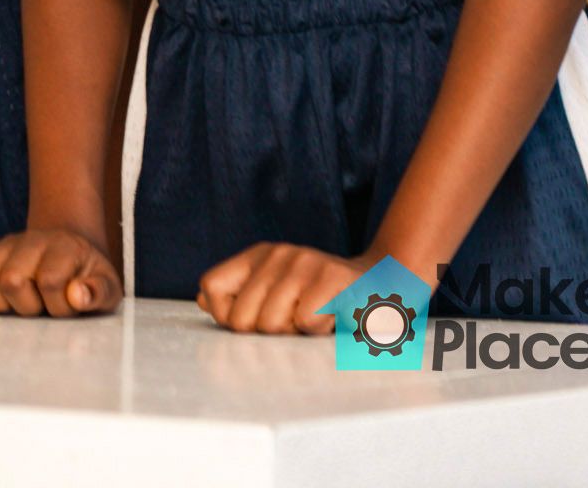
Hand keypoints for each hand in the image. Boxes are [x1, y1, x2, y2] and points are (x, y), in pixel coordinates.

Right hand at [0, 226, 123, 316]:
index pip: (49, 280)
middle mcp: (28, 242)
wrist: (69, 243)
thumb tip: (75, 295)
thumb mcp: (108, 286)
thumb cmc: (88, 274)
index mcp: (63, 248)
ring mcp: (2, 247)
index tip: (68, 308)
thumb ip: (98, 292)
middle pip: (10, 280)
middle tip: (42, 309)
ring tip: (19, 306)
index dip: (58, 306)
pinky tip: (0, 303)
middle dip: (27, 308)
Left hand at [197, 242, 365, 334]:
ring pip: (271, 322)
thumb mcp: (279, 294)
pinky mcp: (332, 277)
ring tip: (315, 317)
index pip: (210, 286)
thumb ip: (240, 297)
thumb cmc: (325, 300)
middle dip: (266, 333)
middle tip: (294, 322)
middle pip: (241, 317)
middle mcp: (278, 254)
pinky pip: (305, 322)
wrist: (384, 287)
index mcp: (259, 256)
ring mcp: (305, 262)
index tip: (254, 322)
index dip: (226, 316)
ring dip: (294, 333)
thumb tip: (203, 299)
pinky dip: (318, 330)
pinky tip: (333, 317)